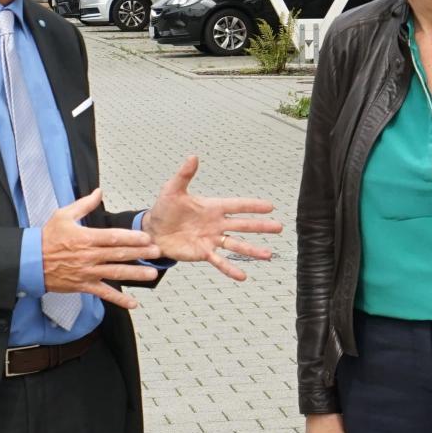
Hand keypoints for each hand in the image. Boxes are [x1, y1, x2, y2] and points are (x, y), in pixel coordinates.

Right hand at [42, 188, 160, 309]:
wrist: (30, 261)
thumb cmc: (47, 238)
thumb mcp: (63, 215)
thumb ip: (84, 204)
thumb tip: (99, 192)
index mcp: (85, 238)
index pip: (113, 237)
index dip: (131, 238)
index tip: (146, 237)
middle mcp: (89, 256)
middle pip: (119, 254)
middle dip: (140, 254)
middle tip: (157, 253)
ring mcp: (87, 272)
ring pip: (115, 273)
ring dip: (135, 274)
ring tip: (152, 274)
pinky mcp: (84, 285)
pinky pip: (104, 293)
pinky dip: (118, 299)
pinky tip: (133, 303)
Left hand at [140, 156, 282, 280]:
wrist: (152, 231)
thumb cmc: (163, 209)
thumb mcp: (172, 190)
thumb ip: (184, 175)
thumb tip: (193, 156)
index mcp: (212, 207)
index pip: (236, 205)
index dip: (252, 206)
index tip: (270, 206)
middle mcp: (216, 224)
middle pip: (242, 225)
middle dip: (261, 226)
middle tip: (279, 227)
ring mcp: (211, 239)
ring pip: (235, 245)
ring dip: (251, 250)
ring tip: (268, 255)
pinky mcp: (203, 253)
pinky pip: (219, 261)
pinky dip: (230, 268)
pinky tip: (242, 276)